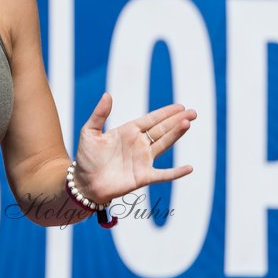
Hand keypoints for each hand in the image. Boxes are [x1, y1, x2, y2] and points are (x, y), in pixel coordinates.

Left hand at [73, 92, 197, 203]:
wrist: (85, 183)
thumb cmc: (87, 157)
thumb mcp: (90, 132)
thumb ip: (100, 114)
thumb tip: (107, 94)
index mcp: (128, 131)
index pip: (151, 120)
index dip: (165, 113)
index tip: (180, 107)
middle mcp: (139, 144)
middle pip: (162, 130)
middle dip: (177, 121)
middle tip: (193, 113)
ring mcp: (143, 160)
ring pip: (164, 145)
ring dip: (176, 135)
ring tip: (188, 124)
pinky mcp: (143, 177)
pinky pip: (163, 174)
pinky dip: (176, 172)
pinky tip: (189, 168)